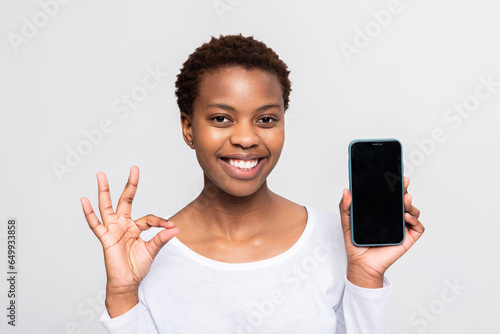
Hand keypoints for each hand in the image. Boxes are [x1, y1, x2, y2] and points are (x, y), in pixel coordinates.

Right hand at [80, 166, 179, 315]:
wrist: (127, 282)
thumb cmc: (137, 266)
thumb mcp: (152, 250)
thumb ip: (162, 238)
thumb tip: (176, 229)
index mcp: (135, 227)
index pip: (149, 218)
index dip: (160, 221)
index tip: (170, 226)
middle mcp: (123, 225)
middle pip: (126, 200)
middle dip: (130, 185)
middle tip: (134, 168)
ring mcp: (113, 230)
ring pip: (107, 207)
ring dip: (104, 191)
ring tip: (101, 175)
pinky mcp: (105, 238)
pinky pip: (95, 224)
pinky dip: (89, 213)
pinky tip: (84, 200)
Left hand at [339, 176, 423, 287]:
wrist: (361, 263)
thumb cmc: (356, 243)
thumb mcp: (347, 222)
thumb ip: (345, 207)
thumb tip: (346, 191)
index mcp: (382, 210)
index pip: (390, 194)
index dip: (394, 184)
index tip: (394, 173)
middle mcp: (394, 216)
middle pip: (403, 199)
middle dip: (405, 188)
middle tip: (403, 181)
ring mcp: (402, 227)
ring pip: (413, 210)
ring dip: (410, 203)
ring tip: (404, 200)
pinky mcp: (408, 238)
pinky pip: (418, 227)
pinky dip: (415, 220)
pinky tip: (406, 217)